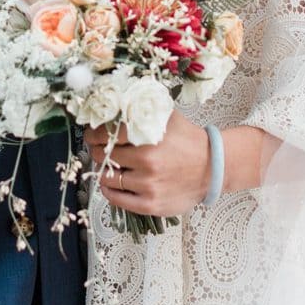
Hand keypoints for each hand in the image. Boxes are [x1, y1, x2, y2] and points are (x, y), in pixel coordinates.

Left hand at [84, 111, 211, 217]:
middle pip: (104, 155)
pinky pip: (117, 200)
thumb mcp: (167, 116)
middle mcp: (147, 161)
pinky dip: (109, 191)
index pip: (106, 134)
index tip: (92, 134)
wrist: (212, 168)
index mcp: (149, 136)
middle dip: (98, 151)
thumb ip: (143, 107)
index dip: (94, 133)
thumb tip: (116, 100)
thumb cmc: (187, 141)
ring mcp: (148, 185)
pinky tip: (111, 185)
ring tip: (108, 166)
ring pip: (107, 178)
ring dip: (103, 171)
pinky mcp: (150, 204)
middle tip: (100, 149)